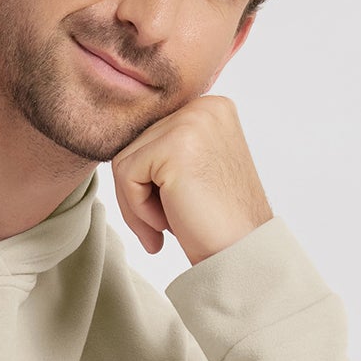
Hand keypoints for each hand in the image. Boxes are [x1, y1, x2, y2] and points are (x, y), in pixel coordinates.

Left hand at [111, 91, 272, 262]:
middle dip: (137, 195)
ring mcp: (191, 121)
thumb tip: (117, 148)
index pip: (150, 136)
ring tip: (164, 228)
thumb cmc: (215, 224)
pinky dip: (137, 209)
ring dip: (136, 204)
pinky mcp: (176, 144)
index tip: (166, 215)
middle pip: (135, 146)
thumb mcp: (190, 174)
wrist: (243, 255)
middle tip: (161, 229)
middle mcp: (204, 106)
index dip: (147, 182)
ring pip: (124, 161)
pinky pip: (126, 174)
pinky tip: (165, 225)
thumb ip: (163, 151)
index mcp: (211, 109)